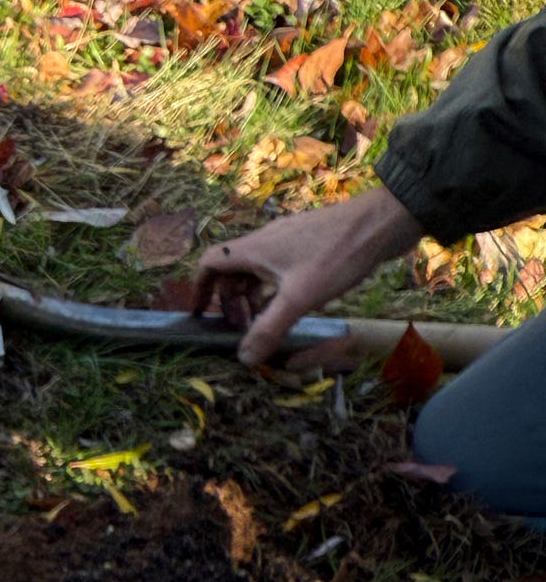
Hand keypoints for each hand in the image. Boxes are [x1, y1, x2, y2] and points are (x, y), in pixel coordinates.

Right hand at [192, 186, 423, 366]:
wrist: (381, 223)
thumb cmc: (336, 255)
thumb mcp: (298, 298)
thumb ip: (268, 329)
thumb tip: (243, 358)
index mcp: (254, 249)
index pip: (210, 262)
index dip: (200, 288)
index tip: (200, 313)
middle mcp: (265, 241)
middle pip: (232, 270)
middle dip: (229, 301)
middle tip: (239, 329)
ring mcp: (287, 241)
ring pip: (256, 270)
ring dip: (252, 297)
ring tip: (262, 323)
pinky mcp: (307, 244)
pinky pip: (277, 268)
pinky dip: (272, 289)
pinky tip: (288, 306)